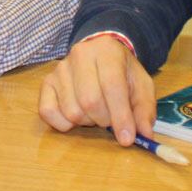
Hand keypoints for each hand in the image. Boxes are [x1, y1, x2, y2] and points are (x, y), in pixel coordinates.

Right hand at [38, 34, 155, 144]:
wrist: (100, 54)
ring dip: (87, 122)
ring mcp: (60, 69)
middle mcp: (80, 55)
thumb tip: (144, 134)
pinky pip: (48, 112)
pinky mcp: (46, 82)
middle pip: (90, 101)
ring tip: (95, 111)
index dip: (120, 116)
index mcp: (107, 51)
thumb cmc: (121, 72)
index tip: (128, 139)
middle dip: (104, 120)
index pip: (112, 86)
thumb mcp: (141, 85)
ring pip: (71, 111)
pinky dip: (64, 123)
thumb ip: (145, 109)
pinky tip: (77, 115)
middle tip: (111, 119)